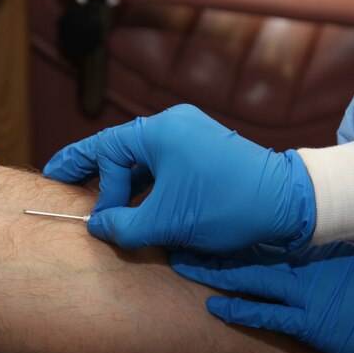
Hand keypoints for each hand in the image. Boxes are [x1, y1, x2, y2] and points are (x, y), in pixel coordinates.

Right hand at [42, 104, 315, 251]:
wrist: (289, 204)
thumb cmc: (228, 207)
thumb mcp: (168, 223)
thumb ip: (124, 226)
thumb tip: (99, 226)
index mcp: (161, 131)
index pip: (105, 148)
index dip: (79, 168)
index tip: (64, 187)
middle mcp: (174, 126)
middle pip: (122, 153)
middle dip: (103, 183)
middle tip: (86, 207)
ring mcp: (192, 138)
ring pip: (144, 164)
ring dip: (127, 190)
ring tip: (112, 215)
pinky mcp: (206, 155)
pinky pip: (165, 169)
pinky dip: (150, 190)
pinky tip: (144, 213)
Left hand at [170, 243, 353, 352]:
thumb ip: (328, 253)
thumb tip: (304, 247)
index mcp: (318, 250)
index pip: (267, 233)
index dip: (233, 226)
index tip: (205, 215)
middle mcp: (307, 266)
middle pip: (248, 250)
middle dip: (211, 242)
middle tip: (177, 231)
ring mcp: (306, 294)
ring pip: (249, 278)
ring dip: (214, 272)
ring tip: (181, 262)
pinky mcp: (310, 322)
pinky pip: (267, 314)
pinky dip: (239, 309)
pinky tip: (214, 306)